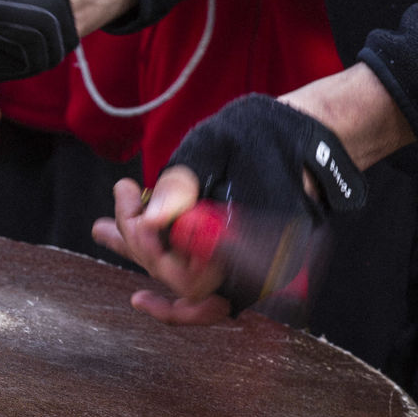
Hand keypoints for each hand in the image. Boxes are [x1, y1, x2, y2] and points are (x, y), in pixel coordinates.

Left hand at [94, 92, 373, 324]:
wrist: (314, 136)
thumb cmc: (270, 135)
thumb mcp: (219, 144)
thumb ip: (184, 181)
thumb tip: (150, 219)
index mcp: (258, 249)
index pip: (192, 276)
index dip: (152, 246)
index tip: (132, 198)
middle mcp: (257, 274)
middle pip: (181, 280)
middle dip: (140, 239)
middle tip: (123, 191)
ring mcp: (250, 273)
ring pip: (184, 281)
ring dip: (142, 253)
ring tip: (103, 229)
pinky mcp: (240, 263)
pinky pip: (197, 276)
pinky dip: (162, 259)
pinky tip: (128, 243)